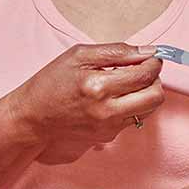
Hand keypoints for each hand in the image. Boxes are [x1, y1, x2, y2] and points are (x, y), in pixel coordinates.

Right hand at [5, 44, 164, 163]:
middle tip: (144, 69)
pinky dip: (133, 105)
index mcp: (98, 86)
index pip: (144, 74)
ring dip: (146, 93)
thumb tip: (147, 51)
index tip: (150, 56)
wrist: (33, 118)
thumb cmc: (52, 82)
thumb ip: (116, 52)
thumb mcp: (79, 55)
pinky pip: (134, 119)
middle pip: (155, 96)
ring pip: (149, 109)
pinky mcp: (108, 136)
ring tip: (129, 83)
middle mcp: (107, 110)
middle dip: (155, 79)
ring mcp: (109, 126)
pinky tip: (116, 97)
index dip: (153, 62)